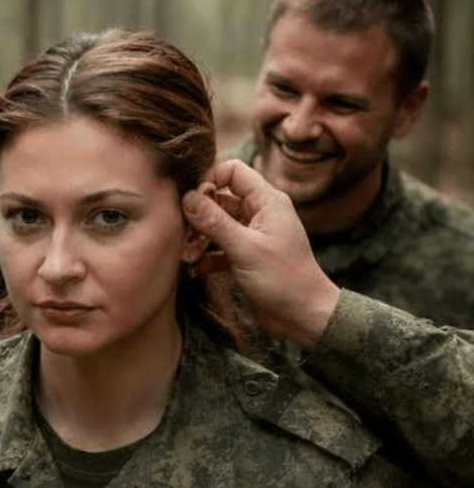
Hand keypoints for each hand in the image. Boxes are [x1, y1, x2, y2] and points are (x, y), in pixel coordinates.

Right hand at [182, 160, 339, 348]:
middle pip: (220, 199)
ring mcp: (253, 236)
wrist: (303, 316)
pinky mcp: (246, 258)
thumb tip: (187, 197)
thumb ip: (214, 222)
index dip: (209, 179)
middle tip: (184, 234)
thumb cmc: (284, 280)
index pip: (233, 171)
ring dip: (200, 239)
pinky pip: (220, 248)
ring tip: (188, 256)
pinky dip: (207, 256)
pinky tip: (197, 269)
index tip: (191, 200)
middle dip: (199, 215)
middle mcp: (260, 214)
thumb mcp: (245, 248)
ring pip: (218, 226)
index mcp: (267, 201)